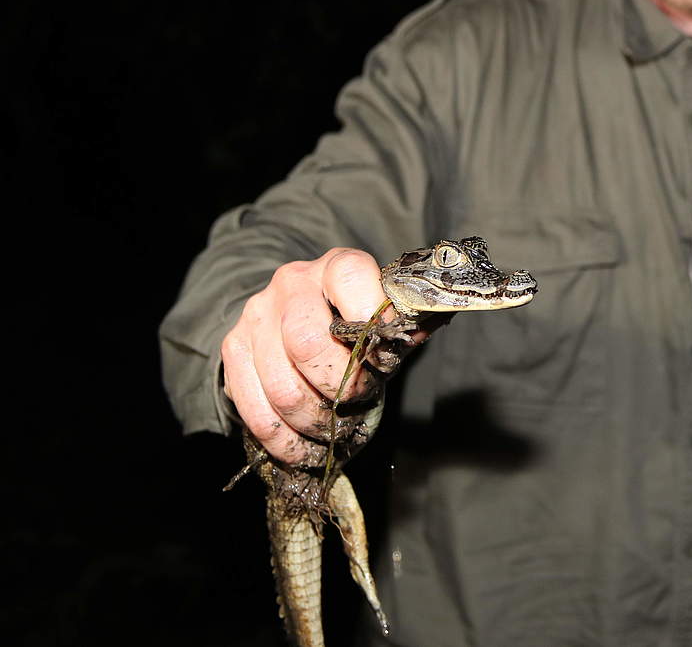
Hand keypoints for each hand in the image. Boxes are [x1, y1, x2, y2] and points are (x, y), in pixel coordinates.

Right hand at [220, 248, 423, 464]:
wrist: (300, 312)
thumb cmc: (356, 319)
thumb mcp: (385, 316)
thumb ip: (405, 324)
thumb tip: (435, 318)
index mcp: (336, 265)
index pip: (350, 278)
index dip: (370, 318)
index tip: (383, 352)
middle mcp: (291, 283)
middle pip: (307, 344)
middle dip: (340, 385)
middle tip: (357, 396)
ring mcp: (257, 315)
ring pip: (282, 387)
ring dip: (315, 420)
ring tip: (335, 427)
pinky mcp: (233, 348)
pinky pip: (255, 410)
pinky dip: (284, 441)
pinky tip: (305, 449)